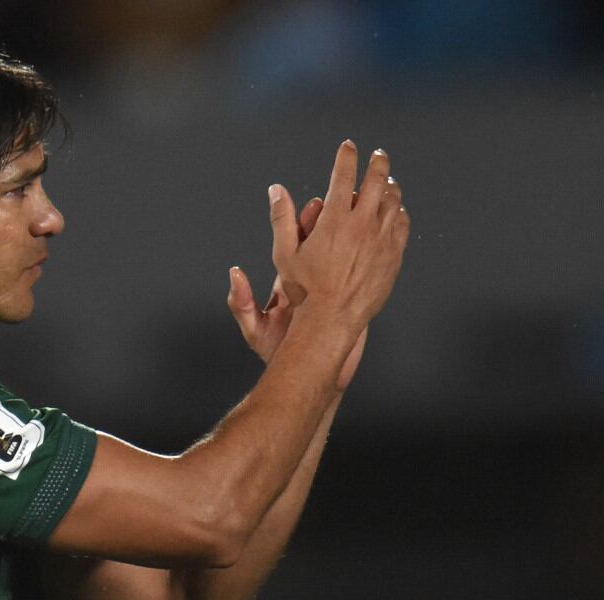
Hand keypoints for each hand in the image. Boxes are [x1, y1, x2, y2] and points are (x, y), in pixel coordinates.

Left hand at [229, 193, 370, 389]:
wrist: (305, 378)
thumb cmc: (278, 355)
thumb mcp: (256, 329)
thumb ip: (243, 303)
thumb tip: (235, 272)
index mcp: (289, 285)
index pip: (296, 245)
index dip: (304, 223)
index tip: (314, 206)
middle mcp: (310, 284)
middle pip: (324, 244)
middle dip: (335, 221)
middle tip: (347, 199)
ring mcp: (331, 293)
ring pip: (346, 257)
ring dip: (357, 236)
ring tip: (371, 213)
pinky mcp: (349, 306)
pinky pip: (359, 277)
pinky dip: (370, 260)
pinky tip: (385, 243)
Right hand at [269, 141, 409, 330]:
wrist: (332, 319)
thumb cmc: (305, 289)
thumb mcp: (285, 253)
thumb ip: (282, 217)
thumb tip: (276, 190)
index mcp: (334, 220)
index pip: (343, 176)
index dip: (346, 156)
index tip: (347, 146)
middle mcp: (361, 225)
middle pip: (376, 181)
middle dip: (377, 163)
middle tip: (378, 155)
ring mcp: (381, 240)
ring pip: (393, 201)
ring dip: (390, 186)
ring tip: (388, 181)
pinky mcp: (393, 256)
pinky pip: (401, 225)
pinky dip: (398, 212)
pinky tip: (395, 211)